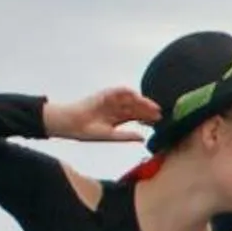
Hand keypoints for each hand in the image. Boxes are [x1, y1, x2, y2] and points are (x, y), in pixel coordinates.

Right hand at [41, 87, 156, 143]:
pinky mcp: (105, 94)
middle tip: (160, 114)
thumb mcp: (110, 135)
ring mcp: (112, 100)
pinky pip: (119, 91)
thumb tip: (143, 138)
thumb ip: (126, 136)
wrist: (71, 123)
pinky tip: (137, 96)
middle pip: (136, 107)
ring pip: (130, 99)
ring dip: (142, 102)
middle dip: (148, 110)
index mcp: (118, 118)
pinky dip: (128, 92)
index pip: (137, 116)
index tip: (159, 122)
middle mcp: (117, 108)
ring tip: (152, 106)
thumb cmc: (88, 132)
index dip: (147, 118)